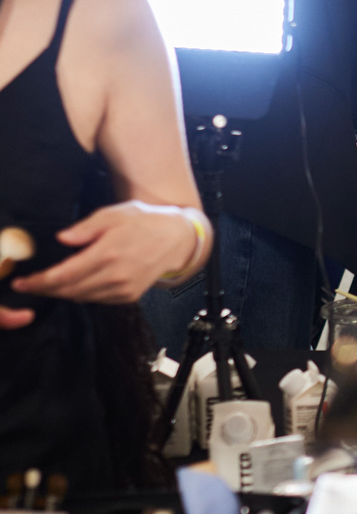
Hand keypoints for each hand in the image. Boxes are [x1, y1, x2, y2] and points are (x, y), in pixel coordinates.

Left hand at [9, 203, 204, 308]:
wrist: (176, 239)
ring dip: (61, 293)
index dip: (39, 282)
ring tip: (45, 286)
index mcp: (107, 253)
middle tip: (26, 286)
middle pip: (68, 290)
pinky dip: (80, 294)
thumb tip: (62, 239)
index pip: (64, 275)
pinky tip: (72, 285)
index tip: (22, 283)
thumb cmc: (143, 221)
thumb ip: (86, 228)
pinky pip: (96, 299)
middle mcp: (114, 275)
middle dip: (44, 290)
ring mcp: (122, 289)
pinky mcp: (128, 296)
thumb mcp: (113, 214)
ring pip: (81, 297)